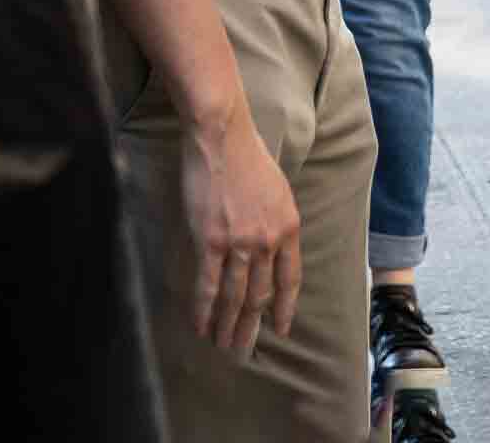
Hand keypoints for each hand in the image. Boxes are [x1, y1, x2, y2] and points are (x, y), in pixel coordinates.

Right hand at [181, 103, 301, 354]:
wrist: (223, 138)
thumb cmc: (248, 157)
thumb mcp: (278, 190)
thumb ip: (277, 223)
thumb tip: (272, 249)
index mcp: (289, 227)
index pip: (289, 279)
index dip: (284, 308)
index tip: (280, 330)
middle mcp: (268, 240)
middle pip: (260, 295)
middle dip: (251, 327)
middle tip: (243, 352)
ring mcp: (240, 243)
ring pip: (235, 298)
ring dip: (227, 327)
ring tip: (222, 347)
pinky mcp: (211, 241)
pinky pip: (208, 286)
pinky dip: (203, 310)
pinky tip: (200, 327)